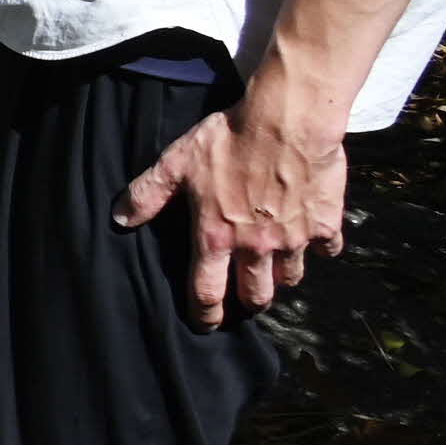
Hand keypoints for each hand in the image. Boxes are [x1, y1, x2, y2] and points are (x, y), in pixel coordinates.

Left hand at [116, 85, 348, 326]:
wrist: (288, 120)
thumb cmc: (228, 139)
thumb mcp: (176, 162)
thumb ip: (148, 194)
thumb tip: (119, 219)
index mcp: (216, 236)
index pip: (207, 292)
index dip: (204, 314)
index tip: (204, 324)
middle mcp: (256, 246)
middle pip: (255, 295)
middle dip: (248, 303)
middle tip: (245, 300)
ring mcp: (294, 238)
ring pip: (290, 277)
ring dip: (281, 277)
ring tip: (274, 270)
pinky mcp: (325, 224)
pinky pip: (326, 250)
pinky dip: (320, 249)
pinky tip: (313, 238)